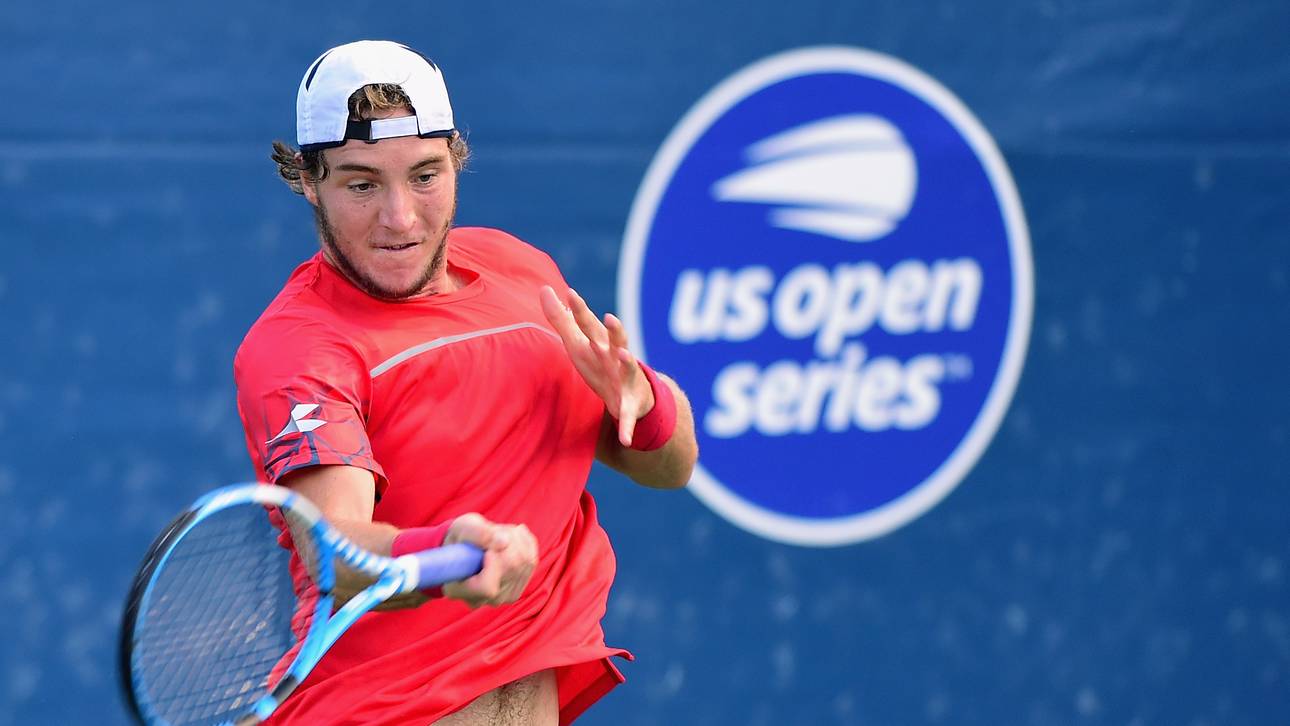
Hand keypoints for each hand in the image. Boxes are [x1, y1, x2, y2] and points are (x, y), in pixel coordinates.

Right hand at [441, 513, 537, 607]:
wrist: (465, 547)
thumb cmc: (459, 538)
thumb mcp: (461, 528)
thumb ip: (477, 533)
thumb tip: (504, 542)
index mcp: (460, 590)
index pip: (486, 587)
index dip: (493, 563)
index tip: (488, 548)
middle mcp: (483, 600)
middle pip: (512, 568)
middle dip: (507, 540)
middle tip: (494, 531)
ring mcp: (503, 596)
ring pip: (525, 562)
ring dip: (516, 539)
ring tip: (499, 533)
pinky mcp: (518, 588)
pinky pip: (531, 560)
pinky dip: (525, 542)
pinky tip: (512, 536)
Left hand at [540, 285, 653, 446]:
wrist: (632, 396)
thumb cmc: (599, 364)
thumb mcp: (579, 343)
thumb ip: (562, 318)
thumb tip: (544, 289)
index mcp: (601, 344)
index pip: (590, 324)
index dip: (581, 310)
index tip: (570, 293)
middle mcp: (616, 358)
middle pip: (615, 341)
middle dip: (614, 330)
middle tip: (609, 318)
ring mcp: (626, 380)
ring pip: (629, 369)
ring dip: (628, 363)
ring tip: (625, 356)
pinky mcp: (629, 406)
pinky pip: (628, 418)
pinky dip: (627, 427)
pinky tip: (625, 439)